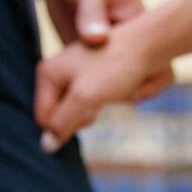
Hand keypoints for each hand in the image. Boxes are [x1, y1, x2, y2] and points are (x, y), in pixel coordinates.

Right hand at [34, 20, 171, 151]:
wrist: (147, 44)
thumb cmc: (115, 68)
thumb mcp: (85, 98)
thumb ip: (63, 122)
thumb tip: (46, 147)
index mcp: (47, 74)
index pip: (44, 120)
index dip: (66, 125)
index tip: (88, 109)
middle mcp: (56, 73)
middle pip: (62, 117)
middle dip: (84, 116)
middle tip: (101, 99)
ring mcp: (73, 75)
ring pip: (79, 112)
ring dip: (97, 110)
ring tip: (111, 91)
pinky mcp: (90, 78)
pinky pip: (93, 103)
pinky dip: (106, 102)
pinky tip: (117, 90)